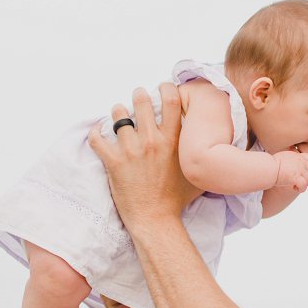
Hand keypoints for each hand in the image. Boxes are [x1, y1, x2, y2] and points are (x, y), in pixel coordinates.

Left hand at [88, 83, 201, 232]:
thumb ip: (201, 156)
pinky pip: (97, 138)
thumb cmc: (177, 200)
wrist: (156, 219)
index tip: (162, 88)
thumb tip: (212, 146)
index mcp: (172, 140)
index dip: (166, 88)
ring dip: (117, 111)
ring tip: (118, 113)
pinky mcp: (113, 162)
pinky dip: (95, 132)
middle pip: (141, 101)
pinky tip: (97, 132)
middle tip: (137, 97)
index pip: (171, 100)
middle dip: (138, 95)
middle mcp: (151, 141)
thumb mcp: (197, 174)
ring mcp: (130, 150)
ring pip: (118, 115)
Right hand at [273, 150, 307, 191]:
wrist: (267, 167)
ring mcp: (299, 169)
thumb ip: (292, 160)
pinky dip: (301, 189)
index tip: (303, 173)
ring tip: (295, 186)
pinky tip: (295, 189)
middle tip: (298, 182)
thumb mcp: (284, 157)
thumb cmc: (271, 164)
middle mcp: (301, 161)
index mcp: (298, 156)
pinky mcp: (296, 177)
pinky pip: (304, 185)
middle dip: (307, 178)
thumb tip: (292, 166)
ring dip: (304, 184)